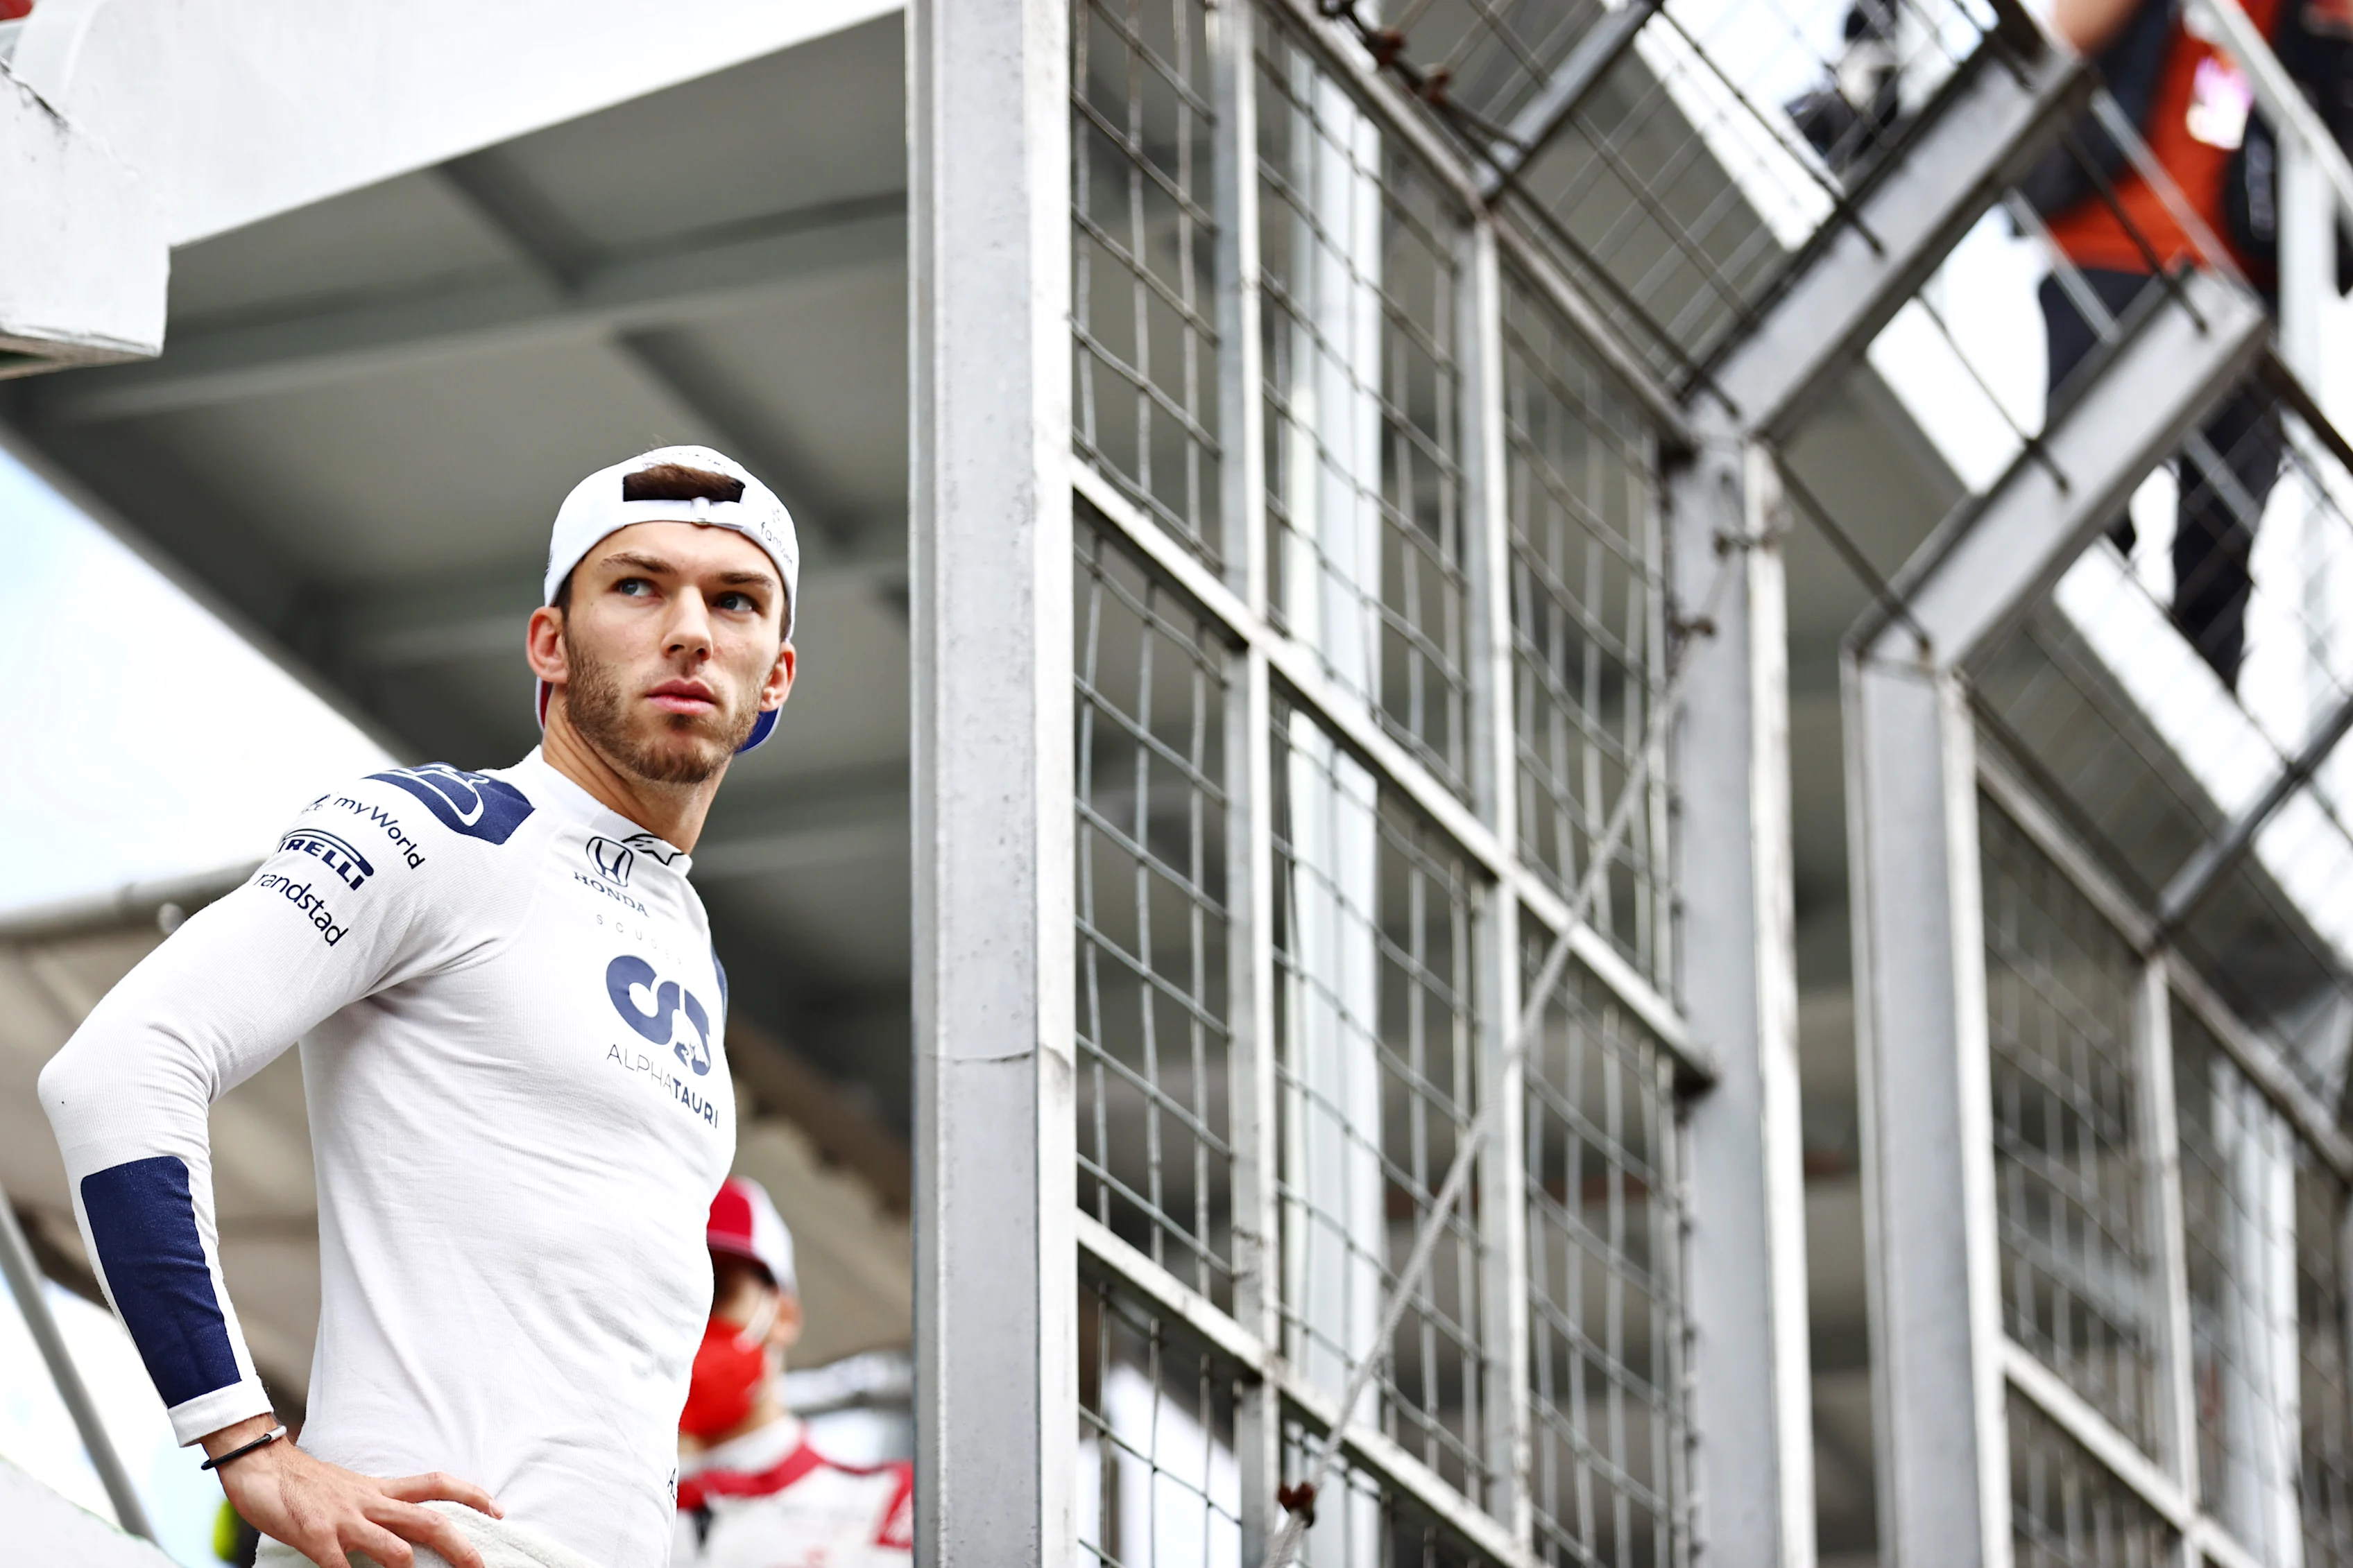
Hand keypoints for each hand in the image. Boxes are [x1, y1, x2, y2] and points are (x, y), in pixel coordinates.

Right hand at [204, 1415, 501, 1567]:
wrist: (262, 1465)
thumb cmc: (307, 1485)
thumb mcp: (352, 1491)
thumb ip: (377, 1509)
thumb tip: (403, 1532)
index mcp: (380, 1490)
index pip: (436, 1485)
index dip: (471, 1495)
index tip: (499, 1510)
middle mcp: (370, 1503)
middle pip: (429, 1522)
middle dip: (460, 1547)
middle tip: (481, 1567)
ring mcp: (345, 1520)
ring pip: (395, 1548)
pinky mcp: (316, 1536)